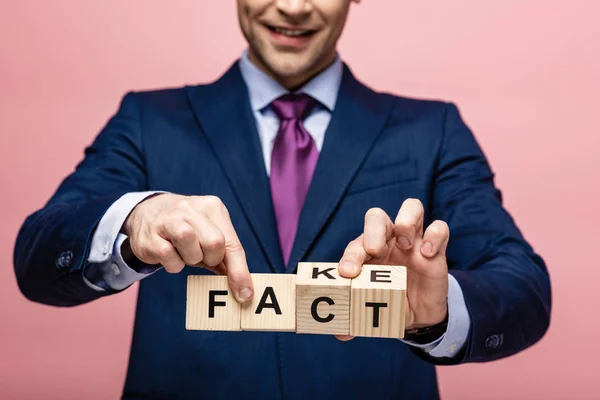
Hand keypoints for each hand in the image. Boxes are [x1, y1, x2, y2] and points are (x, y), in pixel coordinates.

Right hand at [123, 194, 252, 302]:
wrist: (146, 212)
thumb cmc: (186, 227)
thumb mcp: (207, 232)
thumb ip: (225, 255)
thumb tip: (241, 287)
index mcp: (212, 208)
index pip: (233, 243)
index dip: (240, 271)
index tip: (245, 294)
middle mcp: (191, 209)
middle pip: (215, 245)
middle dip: (210, 259)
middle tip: (200, 256)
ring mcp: (169, 220)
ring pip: (192, 251)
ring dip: (191, 260)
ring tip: (185, 253)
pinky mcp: (151, 236)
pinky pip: (170, 259)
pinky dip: (173, 264)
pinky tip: (169, 253)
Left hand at [336, 198, 448, 340]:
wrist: (418, 315)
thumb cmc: (389, 303)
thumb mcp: (372, 313)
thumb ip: (356, 320)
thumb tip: (340, 333)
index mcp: (367, 254)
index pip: (356, 245)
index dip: (350, 256)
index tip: (348, 273)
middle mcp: (388, 241)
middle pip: (377, 217)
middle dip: (373, 230)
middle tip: (375, 250)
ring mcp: (413, 241)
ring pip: (411, 208)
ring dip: (405, 220)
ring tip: (405, 242)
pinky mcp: (436, 249)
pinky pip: (439, 228)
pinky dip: (434, 235)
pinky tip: (427, 254)